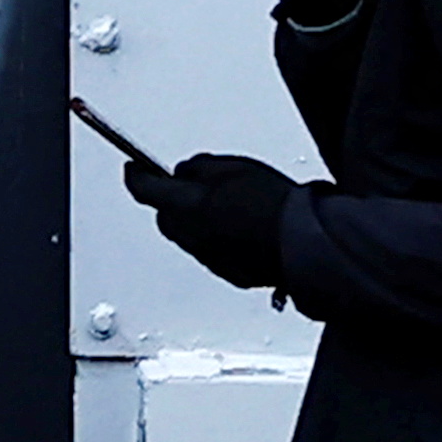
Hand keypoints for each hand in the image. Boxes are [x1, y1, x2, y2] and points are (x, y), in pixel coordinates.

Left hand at [127, 147, 298, 294]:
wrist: (307, 243)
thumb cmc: (275, 204)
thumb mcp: (233, 167)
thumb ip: (200, 167)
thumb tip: (184, 172)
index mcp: (185, 207)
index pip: (145, 190)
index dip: (136, 176)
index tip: (134, 168)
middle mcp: (191, 237)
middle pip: (165, 217)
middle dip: (170, 202)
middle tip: (189, 187)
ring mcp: (209, 259)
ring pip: (187, 237)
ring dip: (195, 222)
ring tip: (225, 207)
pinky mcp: (230, 274)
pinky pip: (211, 253)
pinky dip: (216, 240)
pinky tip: (241, 230)